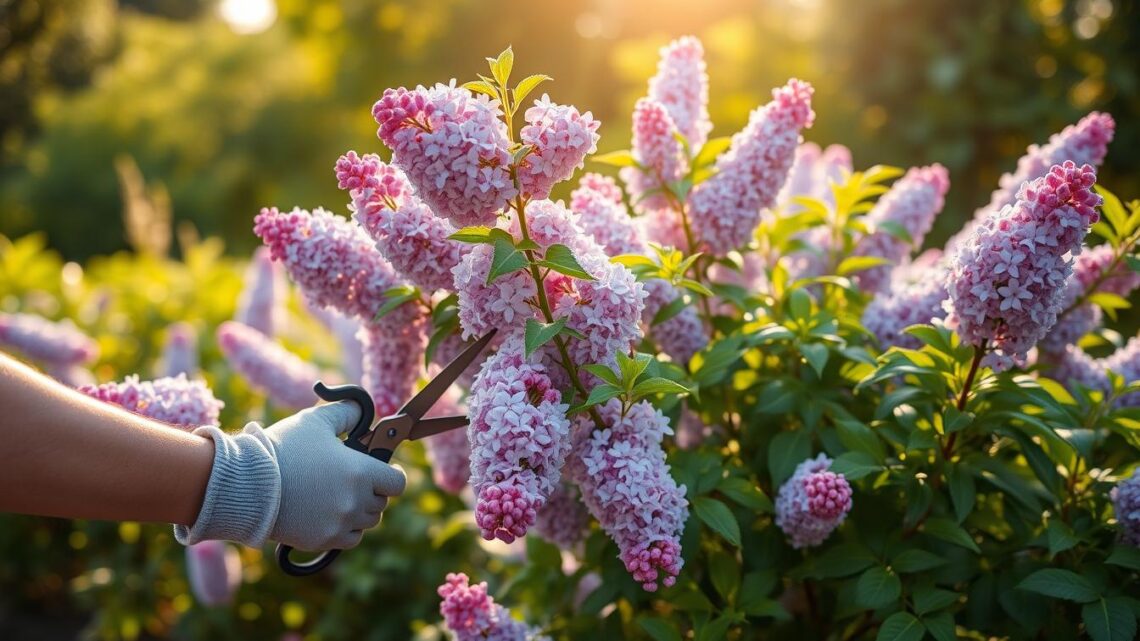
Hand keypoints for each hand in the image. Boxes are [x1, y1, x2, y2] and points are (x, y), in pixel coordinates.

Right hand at [173, 401, 405, 549]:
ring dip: (359, 510)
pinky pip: (349, 539)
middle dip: (371, 490)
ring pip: (367, 522)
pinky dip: (345, 528)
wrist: (247, 484)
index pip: (398, 483)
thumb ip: (347, 413)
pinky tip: (329, 514)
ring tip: (337, 495)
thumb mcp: (316, 420)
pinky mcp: (322, 541)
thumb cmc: (283, 448)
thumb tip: (363, 415)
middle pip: (381, 503)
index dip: (392, 475)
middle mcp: (355, 502)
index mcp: (361, 472)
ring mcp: (339, 524)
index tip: (382, 470)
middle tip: (350, 479)